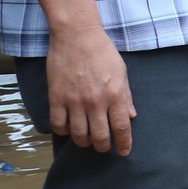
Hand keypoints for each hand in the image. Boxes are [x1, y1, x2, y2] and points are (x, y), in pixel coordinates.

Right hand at [43, 26, 135, 154]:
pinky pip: (58, 124)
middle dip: (103, 147)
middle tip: (104, 147)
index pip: (121, 128)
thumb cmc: (103, 52)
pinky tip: (68, 129)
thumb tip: (131, 116)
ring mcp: (74, 101)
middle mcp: (96, 102)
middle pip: (100, 136)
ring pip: (78, 134)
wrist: (77, 36)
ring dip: (84, 142)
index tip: (124, 152)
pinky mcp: (56, 97)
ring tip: (87, 140)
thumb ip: (126, 96)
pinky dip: (63, 131)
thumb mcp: (122, 72)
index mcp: (115, 95)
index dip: (123, 144)